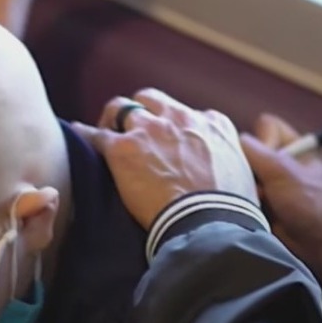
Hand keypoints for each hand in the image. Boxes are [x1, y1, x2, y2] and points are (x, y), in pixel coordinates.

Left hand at [72, 88, 258, 228]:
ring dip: (114, 121)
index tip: (170, 141)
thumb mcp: (242, 175)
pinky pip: (95, 135)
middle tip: (134, 133)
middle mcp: (181, 118)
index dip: (175, 127)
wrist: (208, 222)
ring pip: (121, 108)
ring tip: (108, 136)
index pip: (187, 114)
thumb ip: (229, 164)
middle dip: (141, 112)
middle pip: (150, 100)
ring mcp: (150, 130)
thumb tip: (230, 180)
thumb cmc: (229, 209)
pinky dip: (86, 136)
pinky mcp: (123, 148)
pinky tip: (79, 137)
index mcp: (213, 123)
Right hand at [242, 113, 321, 296]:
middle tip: (260, 185)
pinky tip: (251, 209)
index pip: (267, 126)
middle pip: (253, 150)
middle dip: (250, 166)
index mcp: (298, 146)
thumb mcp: (283, 171)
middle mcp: (286, 161)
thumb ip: (257, 151)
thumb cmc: (310, 203)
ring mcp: (276, 184)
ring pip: (247, 173)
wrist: (321, 246)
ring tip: (257, 201)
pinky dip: (246, 200)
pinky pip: (246, 193)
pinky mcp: (267, 204)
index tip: (268, 160)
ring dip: (248, 186)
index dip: (263, 140)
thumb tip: (237, 139)